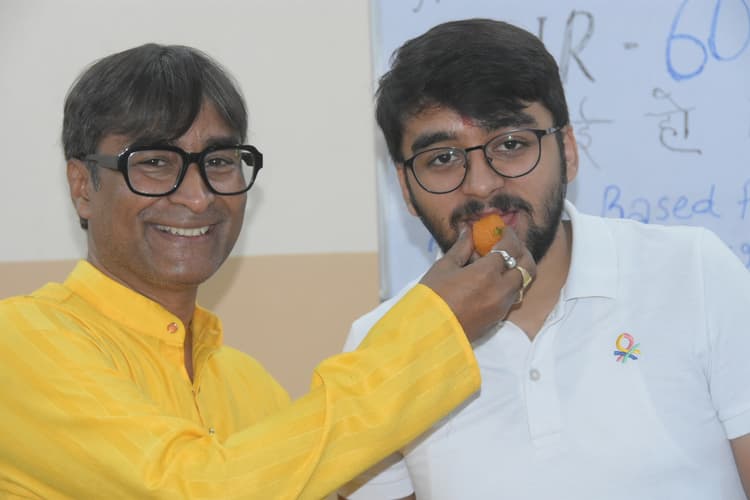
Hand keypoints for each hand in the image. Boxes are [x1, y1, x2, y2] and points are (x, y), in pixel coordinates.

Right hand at [419, 227, 535, 341]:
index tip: (503, 230)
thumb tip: (469, 231)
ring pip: (523, 283)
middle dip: (521, 252)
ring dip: (518, 270)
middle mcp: (501, 289)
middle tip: (509, 246)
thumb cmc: (432, 297)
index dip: (509, 235)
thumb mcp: (444, 267)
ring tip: (503, 264)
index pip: (510, 247)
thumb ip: (461, 248)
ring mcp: (502, 305)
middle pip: (527, 266)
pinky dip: (511, 285)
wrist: (429, 333)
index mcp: (487, 273)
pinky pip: (514, 297)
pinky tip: (495, 282)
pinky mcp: (499, 318)